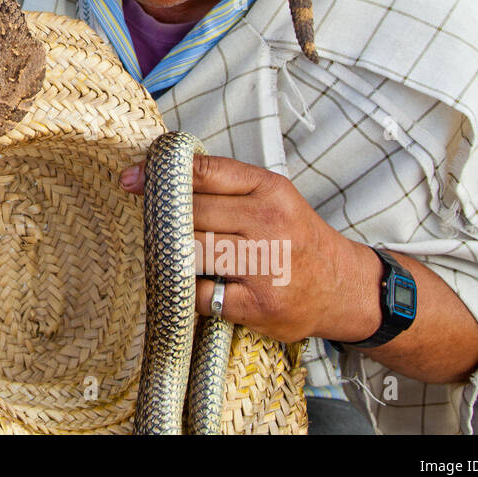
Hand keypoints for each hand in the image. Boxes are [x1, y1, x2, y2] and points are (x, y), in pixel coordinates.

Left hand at [120, 153, 379, 344]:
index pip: (204, 172)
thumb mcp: (271, 198)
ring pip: (192, 252)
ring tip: (176, 256)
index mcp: (269, 189)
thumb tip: (155, 175)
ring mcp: (264, 265)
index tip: (132, 179)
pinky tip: (198, 285)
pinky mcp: (258, 304)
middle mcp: (268, 223)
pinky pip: (200, 294)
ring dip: (175, 255)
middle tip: (155, 225)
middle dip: (166, 219)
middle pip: (191, 213)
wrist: (345, 289)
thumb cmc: (294, 238)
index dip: (162, 175)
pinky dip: (190, 290)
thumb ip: (223, 186)